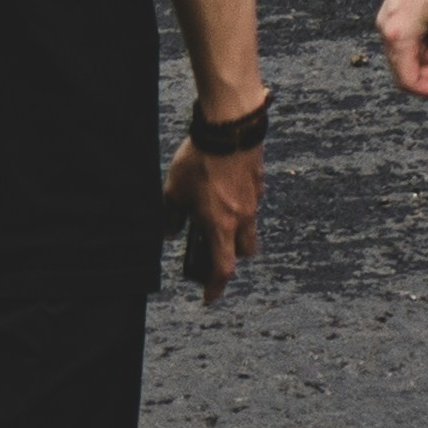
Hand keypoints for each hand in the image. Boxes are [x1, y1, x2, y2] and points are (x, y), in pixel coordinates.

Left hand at [164, 128, 263, 295]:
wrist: (228, 130)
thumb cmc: (198, 162)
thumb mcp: (173, 192)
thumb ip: (171, 216)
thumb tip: (169, 233)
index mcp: (221, 226)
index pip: (223, 269)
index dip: (215, 286)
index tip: (208, 297)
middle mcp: (242, 218)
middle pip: (243, 252)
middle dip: (230, 257)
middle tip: (212, 249)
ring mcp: (254, 201)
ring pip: (250, 228)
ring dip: (236, 231)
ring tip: (214, 215)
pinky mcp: (258, 183)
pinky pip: (251, 203)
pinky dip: (240, 205)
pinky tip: (223, 190)